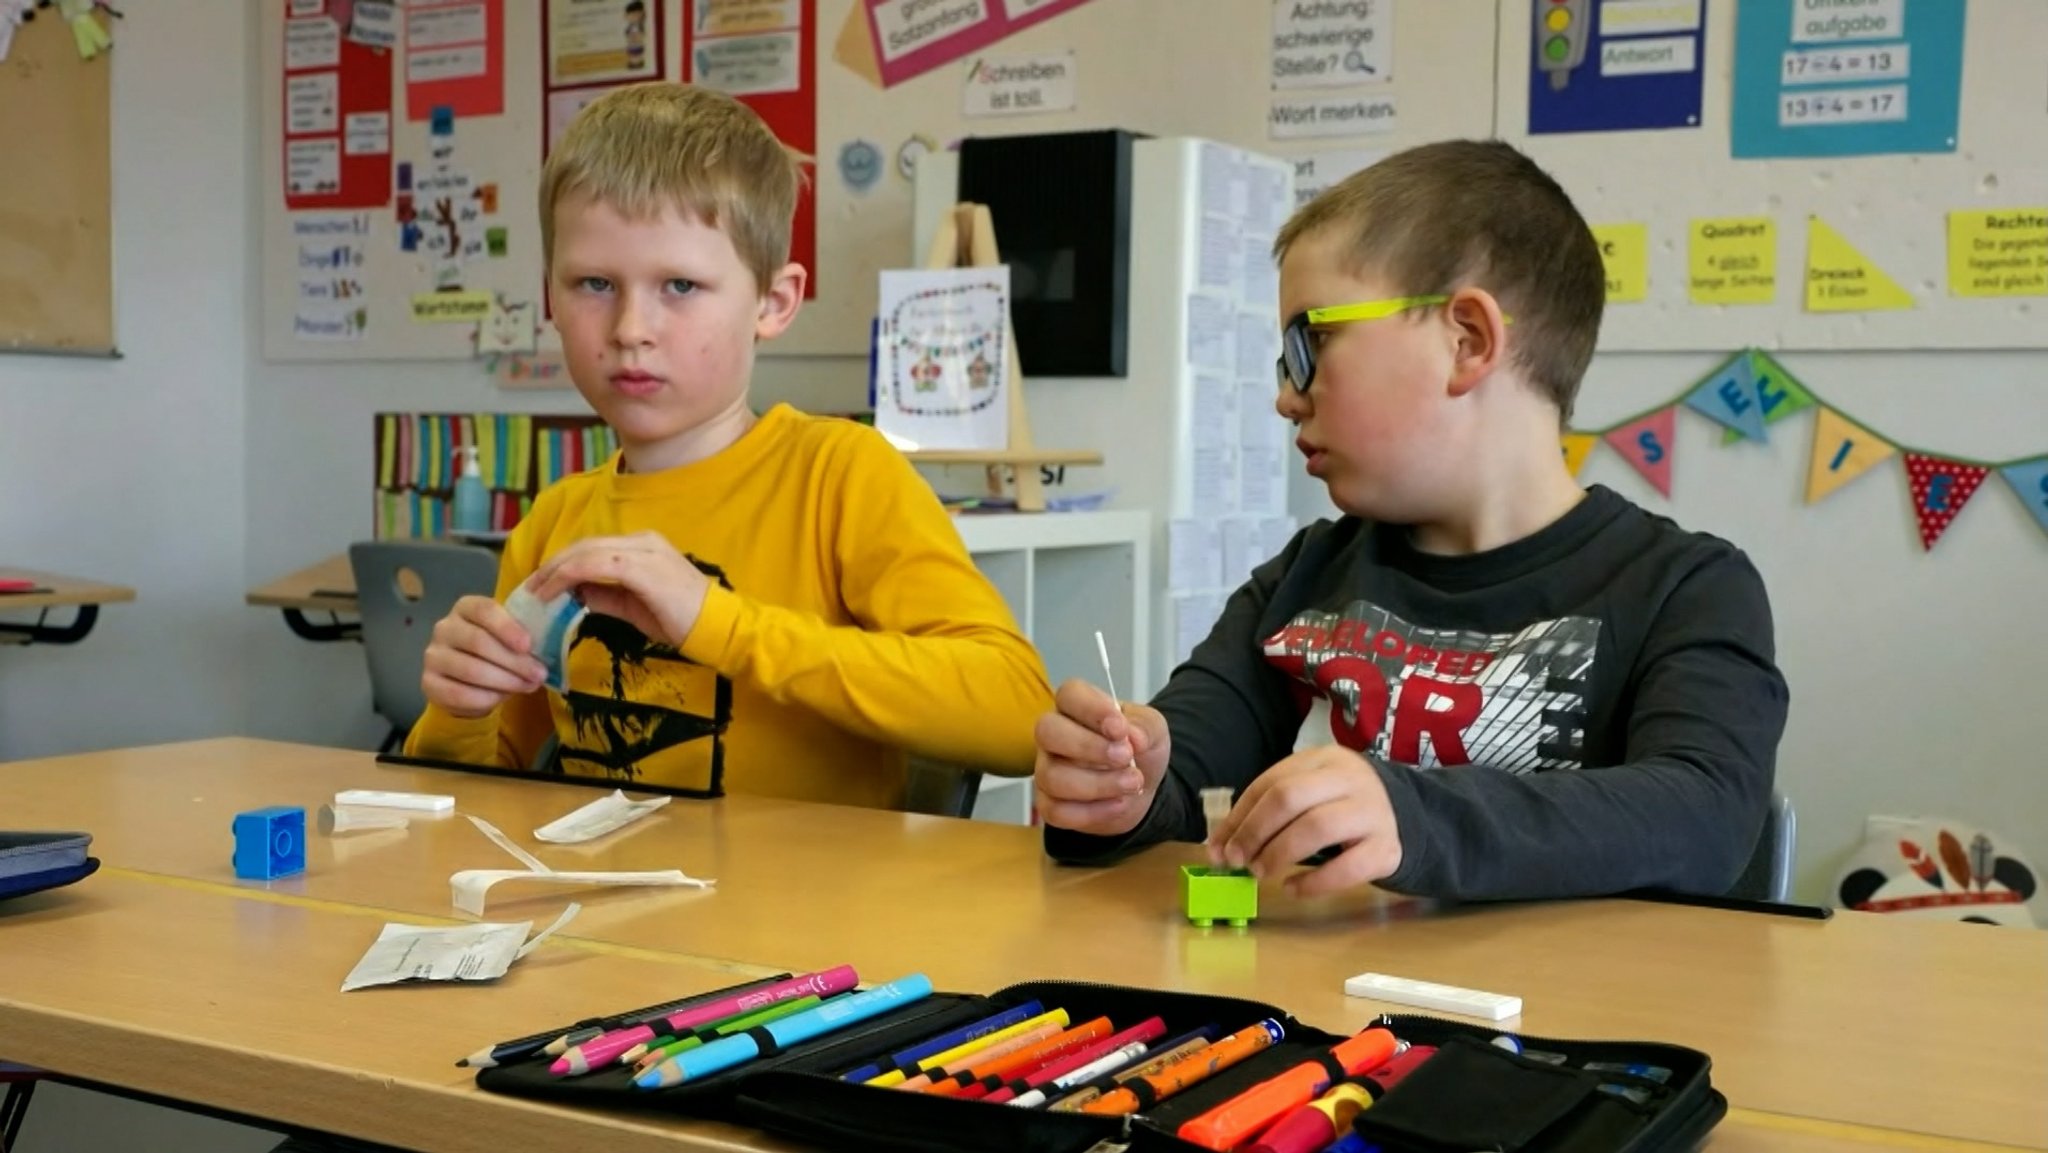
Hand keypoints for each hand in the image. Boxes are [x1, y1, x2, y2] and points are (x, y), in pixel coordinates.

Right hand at [421, 595, 547, 718]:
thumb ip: (523, 636)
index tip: (528, 645)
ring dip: (504, 681)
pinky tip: (502, 698)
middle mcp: (444, 628)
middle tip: (538, 674)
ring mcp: (433, 655)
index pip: (484, 610)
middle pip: (478, 642)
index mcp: (466, 608)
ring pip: (470, 669)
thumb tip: (545, 649)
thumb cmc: (496, 651)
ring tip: (527, 686)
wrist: (469, 682)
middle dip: (513, 661)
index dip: (507, 627)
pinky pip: (458, 693)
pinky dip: (486, 698)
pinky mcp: (429, 682)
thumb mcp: (510, 637)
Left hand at [525, 531, 710, 647]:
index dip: (563, 562)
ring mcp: (642, 550)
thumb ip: (607, 596)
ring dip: (555, 570)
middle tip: (530, 586)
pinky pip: (595, 564)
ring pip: (586, 551)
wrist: (718, 628)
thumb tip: (576, 594)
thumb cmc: (682, 620)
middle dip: (553, 564)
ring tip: (536, 591)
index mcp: (643, 546)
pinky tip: (554, 593)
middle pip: (585, 544)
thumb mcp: (635, 607)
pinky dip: (569, 576)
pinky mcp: (640, 567)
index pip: (593, 547)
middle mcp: (642, 541)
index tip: (541, 583)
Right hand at [1033, 678, 1170, 836]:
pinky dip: (1094, 812)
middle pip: (1047, 731)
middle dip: (1088, 747)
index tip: (1121, 728)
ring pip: (1052, 776)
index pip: (1068, 694)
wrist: (1140, 788)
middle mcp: (1053, 735)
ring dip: (1098, 784)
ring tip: (1133, 783)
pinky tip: (1119, 804)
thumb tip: (1133, 736)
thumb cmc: (1138, 750)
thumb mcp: (1153, 730)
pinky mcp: (1049, 803)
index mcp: (1076, 706)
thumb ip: (1145, 726)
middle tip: (1125, 757)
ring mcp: (1047, 770)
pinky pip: (1057, 811)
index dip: (1092, 709)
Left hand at [1207, 745, 1402, 897]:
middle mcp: (1350, 779)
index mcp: (1323, 759)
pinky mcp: (1388, 848)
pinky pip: (1348, 867)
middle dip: (1255, 832)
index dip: (1239, 817)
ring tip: (1260, 872)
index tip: (1218, 847)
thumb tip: (1218, 847)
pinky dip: (1314, 882)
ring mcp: (1372, 812)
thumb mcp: (1308, 796)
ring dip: (1279, 853)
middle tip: (1237, 860)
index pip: (1270, 783)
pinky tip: (1293, 888)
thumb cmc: (1340, 806)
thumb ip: (1267, 813)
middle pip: (1291, 797)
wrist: (1405, 817)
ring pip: (1318, 827)